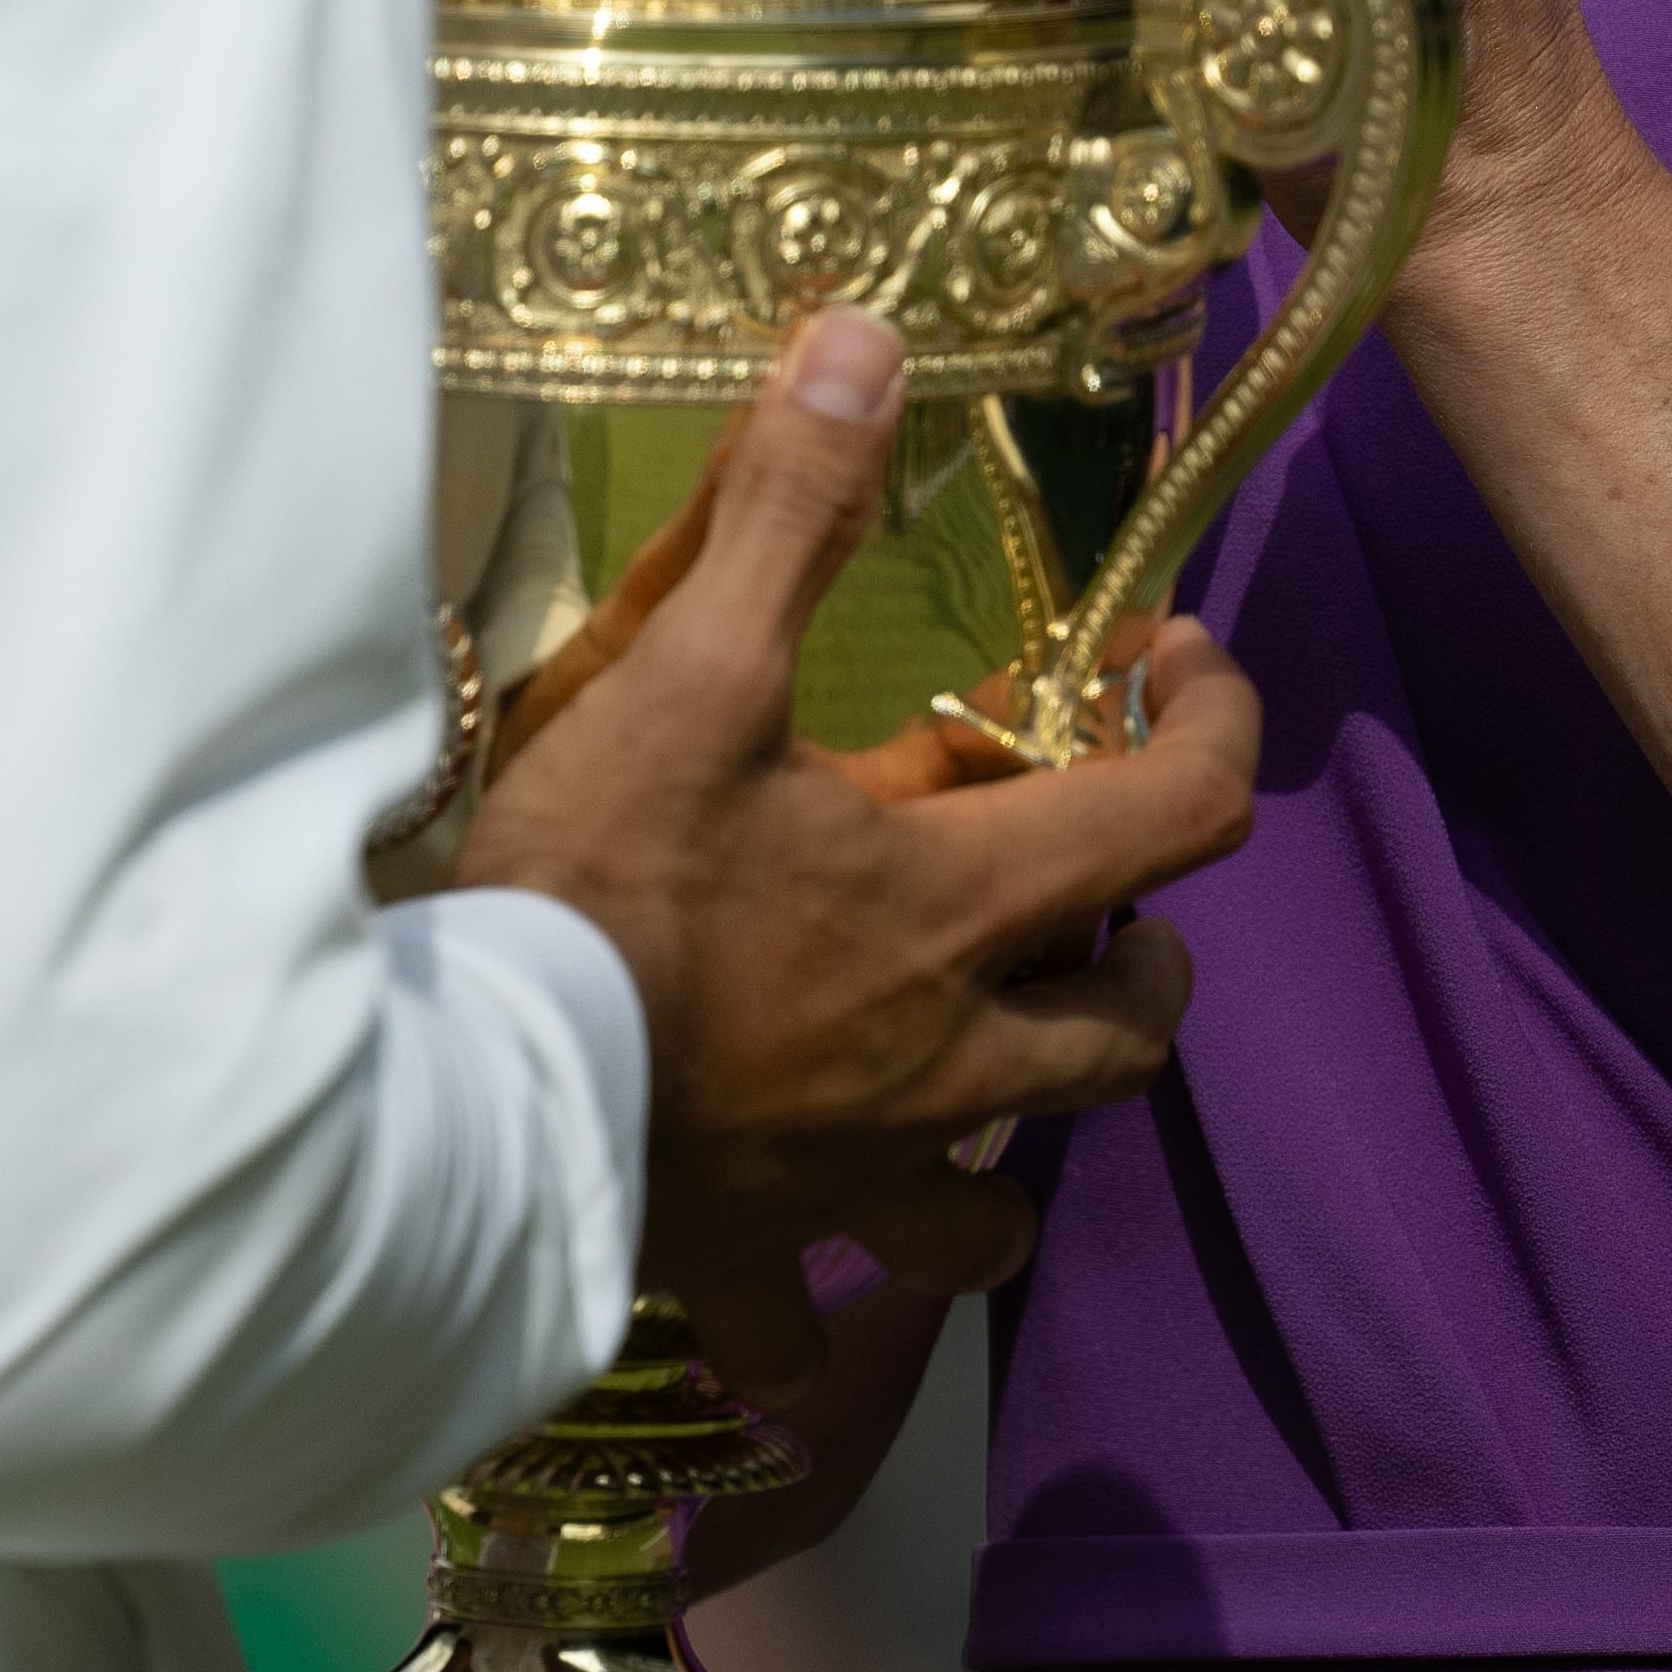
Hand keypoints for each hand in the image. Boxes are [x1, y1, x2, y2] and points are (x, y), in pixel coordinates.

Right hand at [461, 309, 1263, 1296]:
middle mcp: (947, 1061)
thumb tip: (873, 338)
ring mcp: (856, 1177)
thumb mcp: (685, 673)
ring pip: (1010, 1206)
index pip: (1180, 811)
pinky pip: (816, 1333)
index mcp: (957, 908)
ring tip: (979, 1072)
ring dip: (1023, 1138)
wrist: (454, 1110)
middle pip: (1130, 1025)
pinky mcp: (753, 1259)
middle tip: (1081, 878)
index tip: (1181, 662)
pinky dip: (826, 1318)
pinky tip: (801, 1273)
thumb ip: (787, 510)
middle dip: (1138, 946)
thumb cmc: (589, 892)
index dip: (1217, 721)